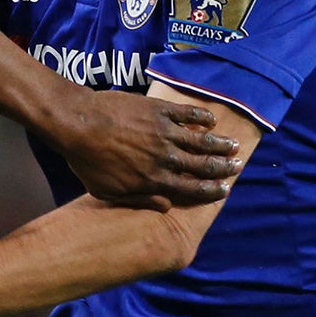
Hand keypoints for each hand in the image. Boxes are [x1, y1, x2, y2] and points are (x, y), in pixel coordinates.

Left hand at [66, 93, 239, 208]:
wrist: (78, 124)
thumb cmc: (87, 160)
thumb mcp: (107, 191)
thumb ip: (138, 199)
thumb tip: (166, 207)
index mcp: (154, 180)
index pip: (191, 188)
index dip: (211, 190)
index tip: (224, 190)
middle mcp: (165, 157)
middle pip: (202, 165)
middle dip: (223, 167)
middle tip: (237, 167)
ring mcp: (164, 132)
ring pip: (201, 140)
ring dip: (220, 143)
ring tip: (234, 146)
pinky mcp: (159, 110)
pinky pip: (188, 114)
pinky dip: (202, 117)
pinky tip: (211, 120)